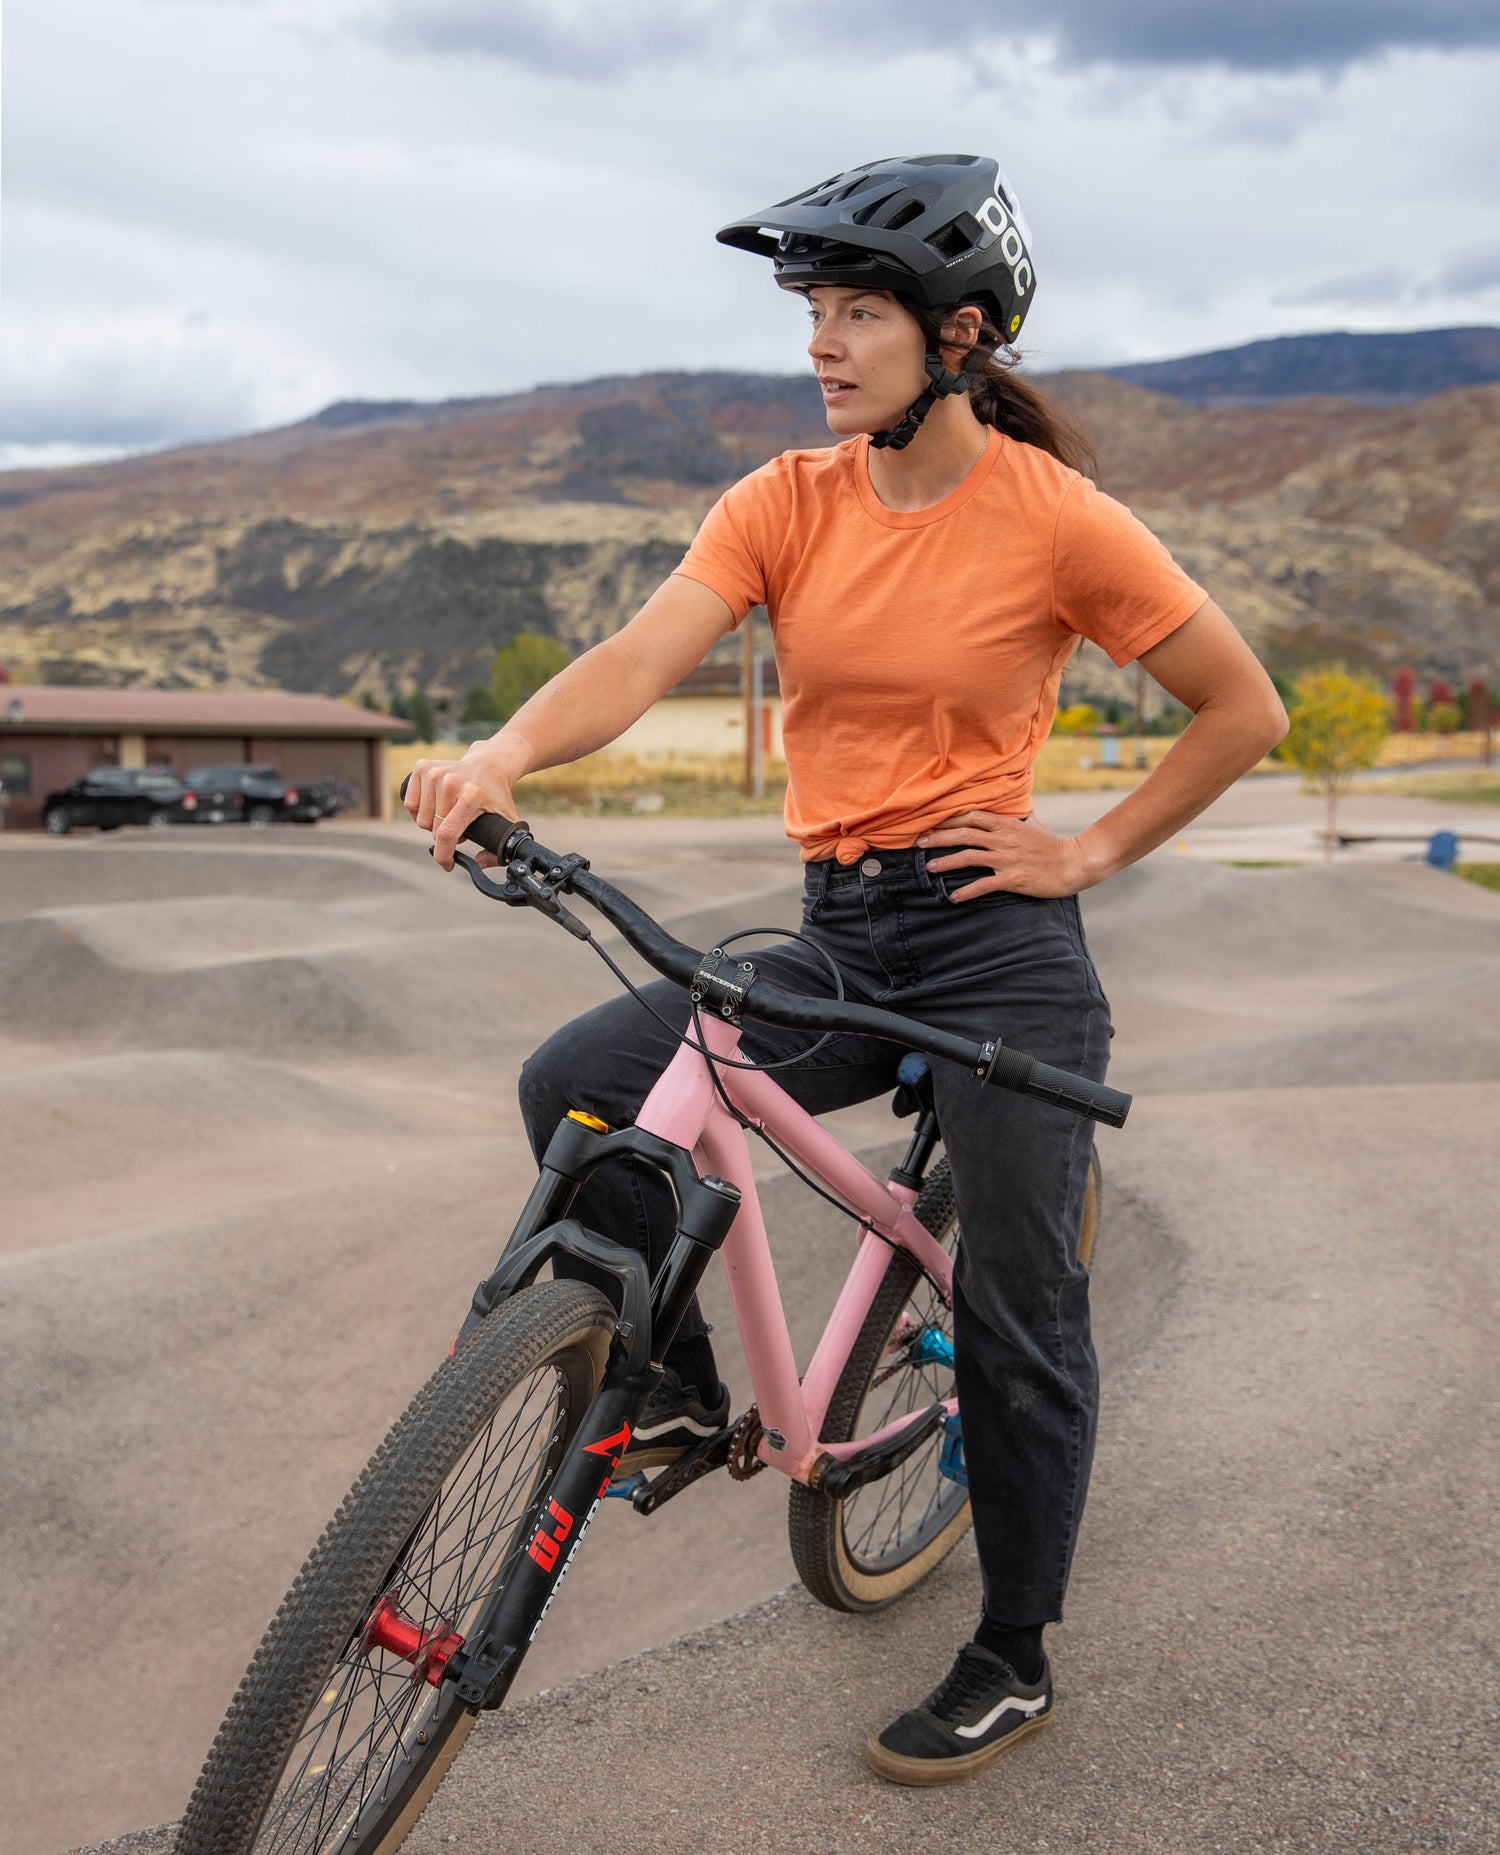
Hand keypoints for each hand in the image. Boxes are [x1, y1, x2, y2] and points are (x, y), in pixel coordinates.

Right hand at [402, 744, 521, 870]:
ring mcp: (434, 773)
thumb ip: (498, 851)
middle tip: (458, 827)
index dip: (443, 855)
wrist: (489, 764)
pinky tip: (435, 805)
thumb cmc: (496, 796)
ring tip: (448, 814)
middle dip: (443, 837)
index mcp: (471, 796)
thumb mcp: (507, 822)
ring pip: (419, 819)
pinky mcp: (422, 767)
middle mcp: (450, 782)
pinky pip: (410, 804)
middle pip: (431, 829)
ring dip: (432, 823)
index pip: (446, 834)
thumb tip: (478, 863)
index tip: (448, 865)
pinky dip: (419, 811)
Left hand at [917, 810, 1092, 899]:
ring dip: (946, 862)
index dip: (949, 820)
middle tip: (919, 843)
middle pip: (964, 834)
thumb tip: (1019, 810)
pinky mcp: (1013, 879)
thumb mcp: (1036, 826)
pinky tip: (953, 896)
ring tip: (928, 867)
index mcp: (1007, 825)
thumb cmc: (1054, 846)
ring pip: (969, 857)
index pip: (972, 817)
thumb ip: (1022, 818)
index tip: (932, 824)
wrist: (1074, 864)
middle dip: (939, 838)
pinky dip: (967, 891)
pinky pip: (984, 885)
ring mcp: (1007, 859)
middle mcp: (1004, 840)